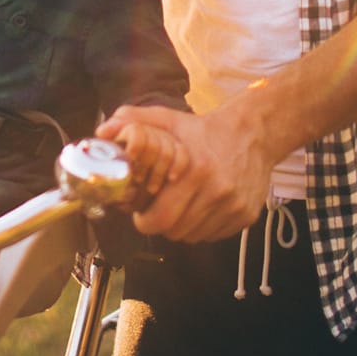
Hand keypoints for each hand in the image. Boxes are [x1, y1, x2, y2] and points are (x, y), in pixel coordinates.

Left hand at [97, 103, 273, 243]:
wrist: (254, 133)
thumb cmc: (204, 129)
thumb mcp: (168, 119)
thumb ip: (133, 120)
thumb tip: (102, 132)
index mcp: (195, 171)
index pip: (159, 219)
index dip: (144, 219)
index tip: (141, 210)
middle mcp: (217, 192)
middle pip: (175, 232)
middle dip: (161, 224)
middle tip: (158, 210)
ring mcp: (234, 206)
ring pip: (194, 236)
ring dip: (182, 226)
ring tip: (180, 205)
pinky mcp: (246, 215)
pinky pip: (214, 235)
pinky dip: (203, 227)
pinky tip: (201, 206)